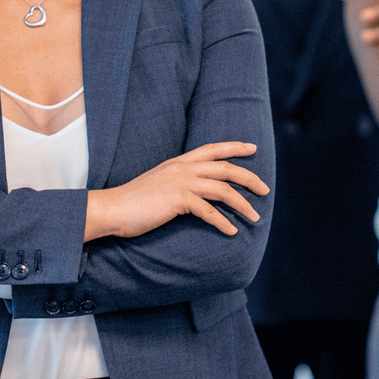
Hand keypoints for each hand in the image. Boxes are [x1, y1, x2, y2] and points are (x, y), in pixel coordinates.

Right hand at [85, 141, 267, 240]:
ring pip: (223, 190)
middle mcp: (182, 168)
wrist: (113, 207)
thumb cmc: (134, 200)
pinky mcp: (178, 200)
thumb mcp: (159, 183)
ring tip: (255, 217)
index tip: (252, 148)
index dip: (234, 147)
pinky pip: (209, 211)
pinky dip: (223, 222)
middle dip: (249, 178)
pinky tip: (231, 231)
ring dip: (243, 204)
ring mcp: (181, 182)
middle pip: (225, 168)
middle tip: (265, 190)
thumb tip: (195, 191)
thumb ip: (177, 182)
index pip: (212, 149)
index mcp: (178, 162)